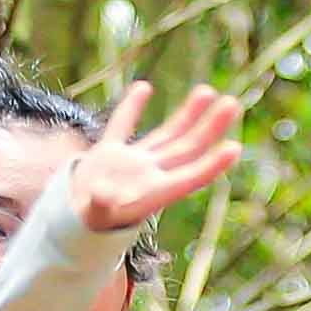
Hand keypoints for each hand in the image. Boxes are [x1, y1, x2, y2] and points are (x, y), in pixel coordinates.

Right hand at [70, 79, 244, 233]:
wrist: (75, 222)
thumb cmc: (91, 223)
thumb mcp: (96, 214)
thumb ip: (101, 204)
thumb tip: (102, 194)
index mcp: (154, 193)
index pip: (190, 177)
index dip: (212, 165)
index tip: (235, 147)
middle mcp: (150, 176)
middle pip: (187, 149)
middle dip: (209, 128)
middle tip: (232, 105)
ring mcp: (134, 163)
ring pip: (167, 135)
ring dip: (187, 115)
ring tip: (207, 92)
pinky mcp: (111, 153)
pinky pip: (123, 126)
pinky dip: (132, 108)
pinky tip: (144, 87)